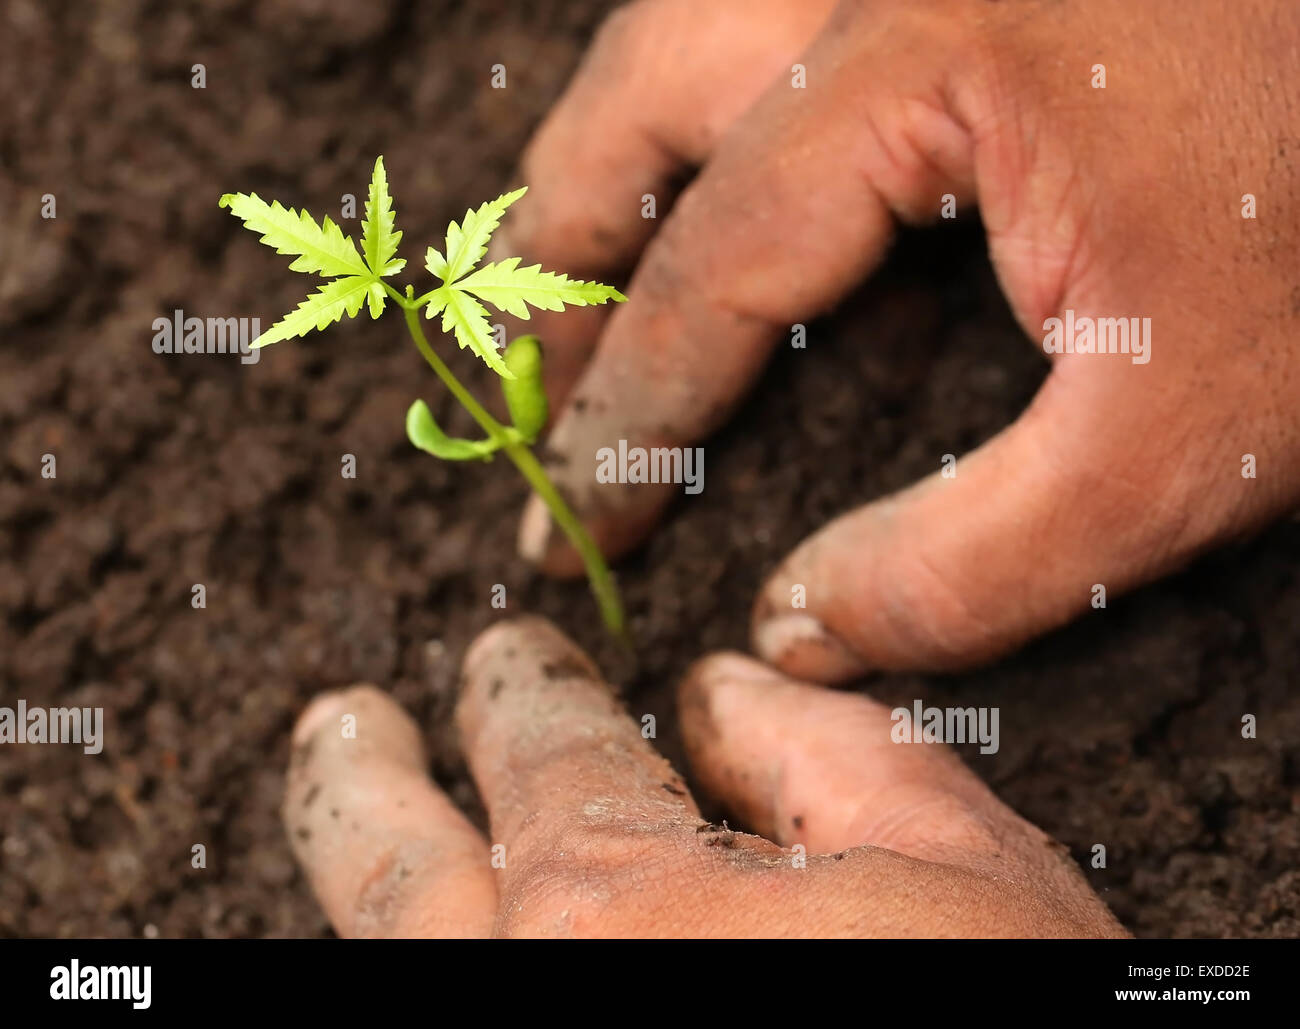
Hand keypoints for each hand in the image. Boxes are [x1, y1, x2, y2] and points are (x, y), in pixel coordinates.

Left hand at [283, 617, 1123, 936]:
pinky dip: (434, 956)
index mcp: (617, 911)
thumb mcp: (958, 876)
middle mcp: (517, 997)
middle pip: (391, 869)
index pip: (542, 748)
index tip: (509, 659)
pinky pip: (442, 1003)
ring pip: (392, 956)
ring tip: (352, 812)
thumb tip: (735, 696)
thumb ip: (832, 754)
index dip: (525, 687)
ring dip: (369, 883)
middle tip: (346, 724)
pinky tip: (451, 934)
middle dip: (361, 781)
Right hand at [506, 0, 1299, 677]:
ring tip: (582, 302)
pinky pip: (772, 31)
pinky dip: (711, 126)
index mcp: (919, 52)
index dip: (627, 403)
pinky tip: (732, 209)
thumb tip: (802, 628)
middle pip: (637, 100)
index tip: (578, 509)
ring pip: (684, 40)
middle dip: (560, 259)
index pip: (709, 259)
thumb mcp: (1184, 440)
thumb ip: (975, 561)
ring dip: (616, 175)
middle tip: (532, 391)